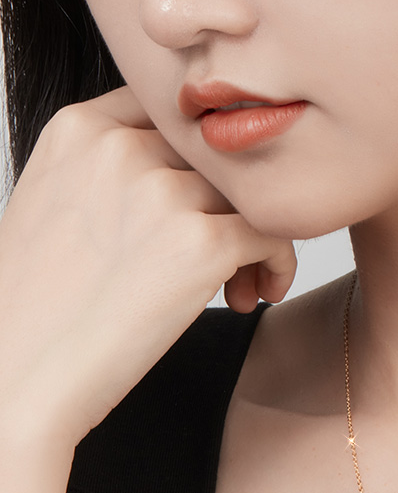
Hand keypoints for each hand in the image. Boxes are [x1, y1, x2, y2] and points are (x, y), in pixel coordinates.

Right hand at [0, 87, 296, 445]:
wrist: (16, 379)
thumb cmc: (33, 309)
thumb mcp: (51, 204)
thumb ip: (108, 168)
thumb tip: (179, 165)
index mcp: (77, 129)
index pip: (169, 114)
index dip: (197, 161)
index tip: (201, 204)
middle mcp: (119, 147)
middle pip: (213, 155)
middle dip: (228, 203)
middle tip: (228, 258)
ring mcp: (162, 192)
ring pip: (248, 194)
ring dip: (254, 240)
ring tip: (239, 286)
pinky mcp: (201, 243)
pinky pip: (272, 235)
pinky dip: (277, 266)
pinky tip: (254, 297)